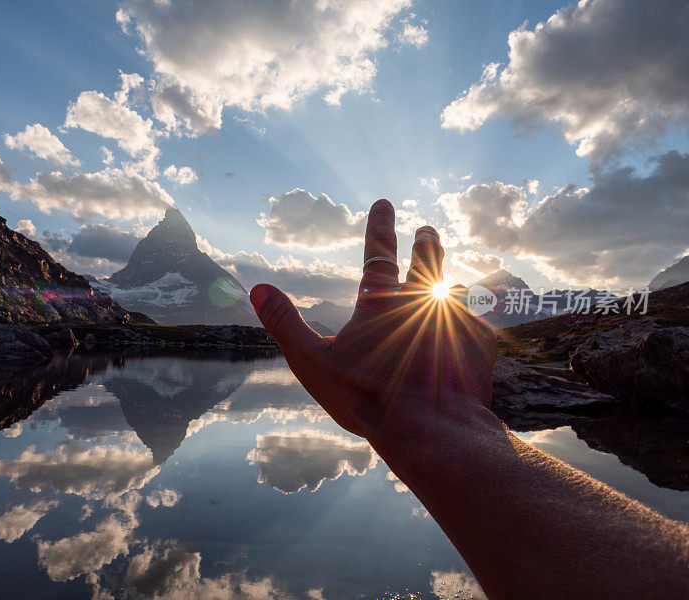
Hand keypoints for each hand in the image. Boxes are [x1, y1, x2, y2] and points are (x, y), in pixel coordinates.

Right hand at [250, 199, 496, 441]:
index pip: (378, 253)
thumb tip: (258, 289)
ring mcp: (454, 318)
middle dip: (426, 243)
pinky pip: (479, 323)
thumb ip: (285, 323)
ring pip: (455, 289)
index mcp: (379, 303)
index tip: (384, 203)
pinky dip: (472, 324)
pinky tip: (472, 334)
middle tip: (428, 231)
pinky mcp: (480, 341)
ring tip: (453, 280)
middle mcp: (420, 301)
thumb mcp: (312, 363)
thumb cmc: (365, 396)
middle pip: (427, 262)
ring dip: (450, 282)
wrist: (431, 429)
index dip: (380, 227)